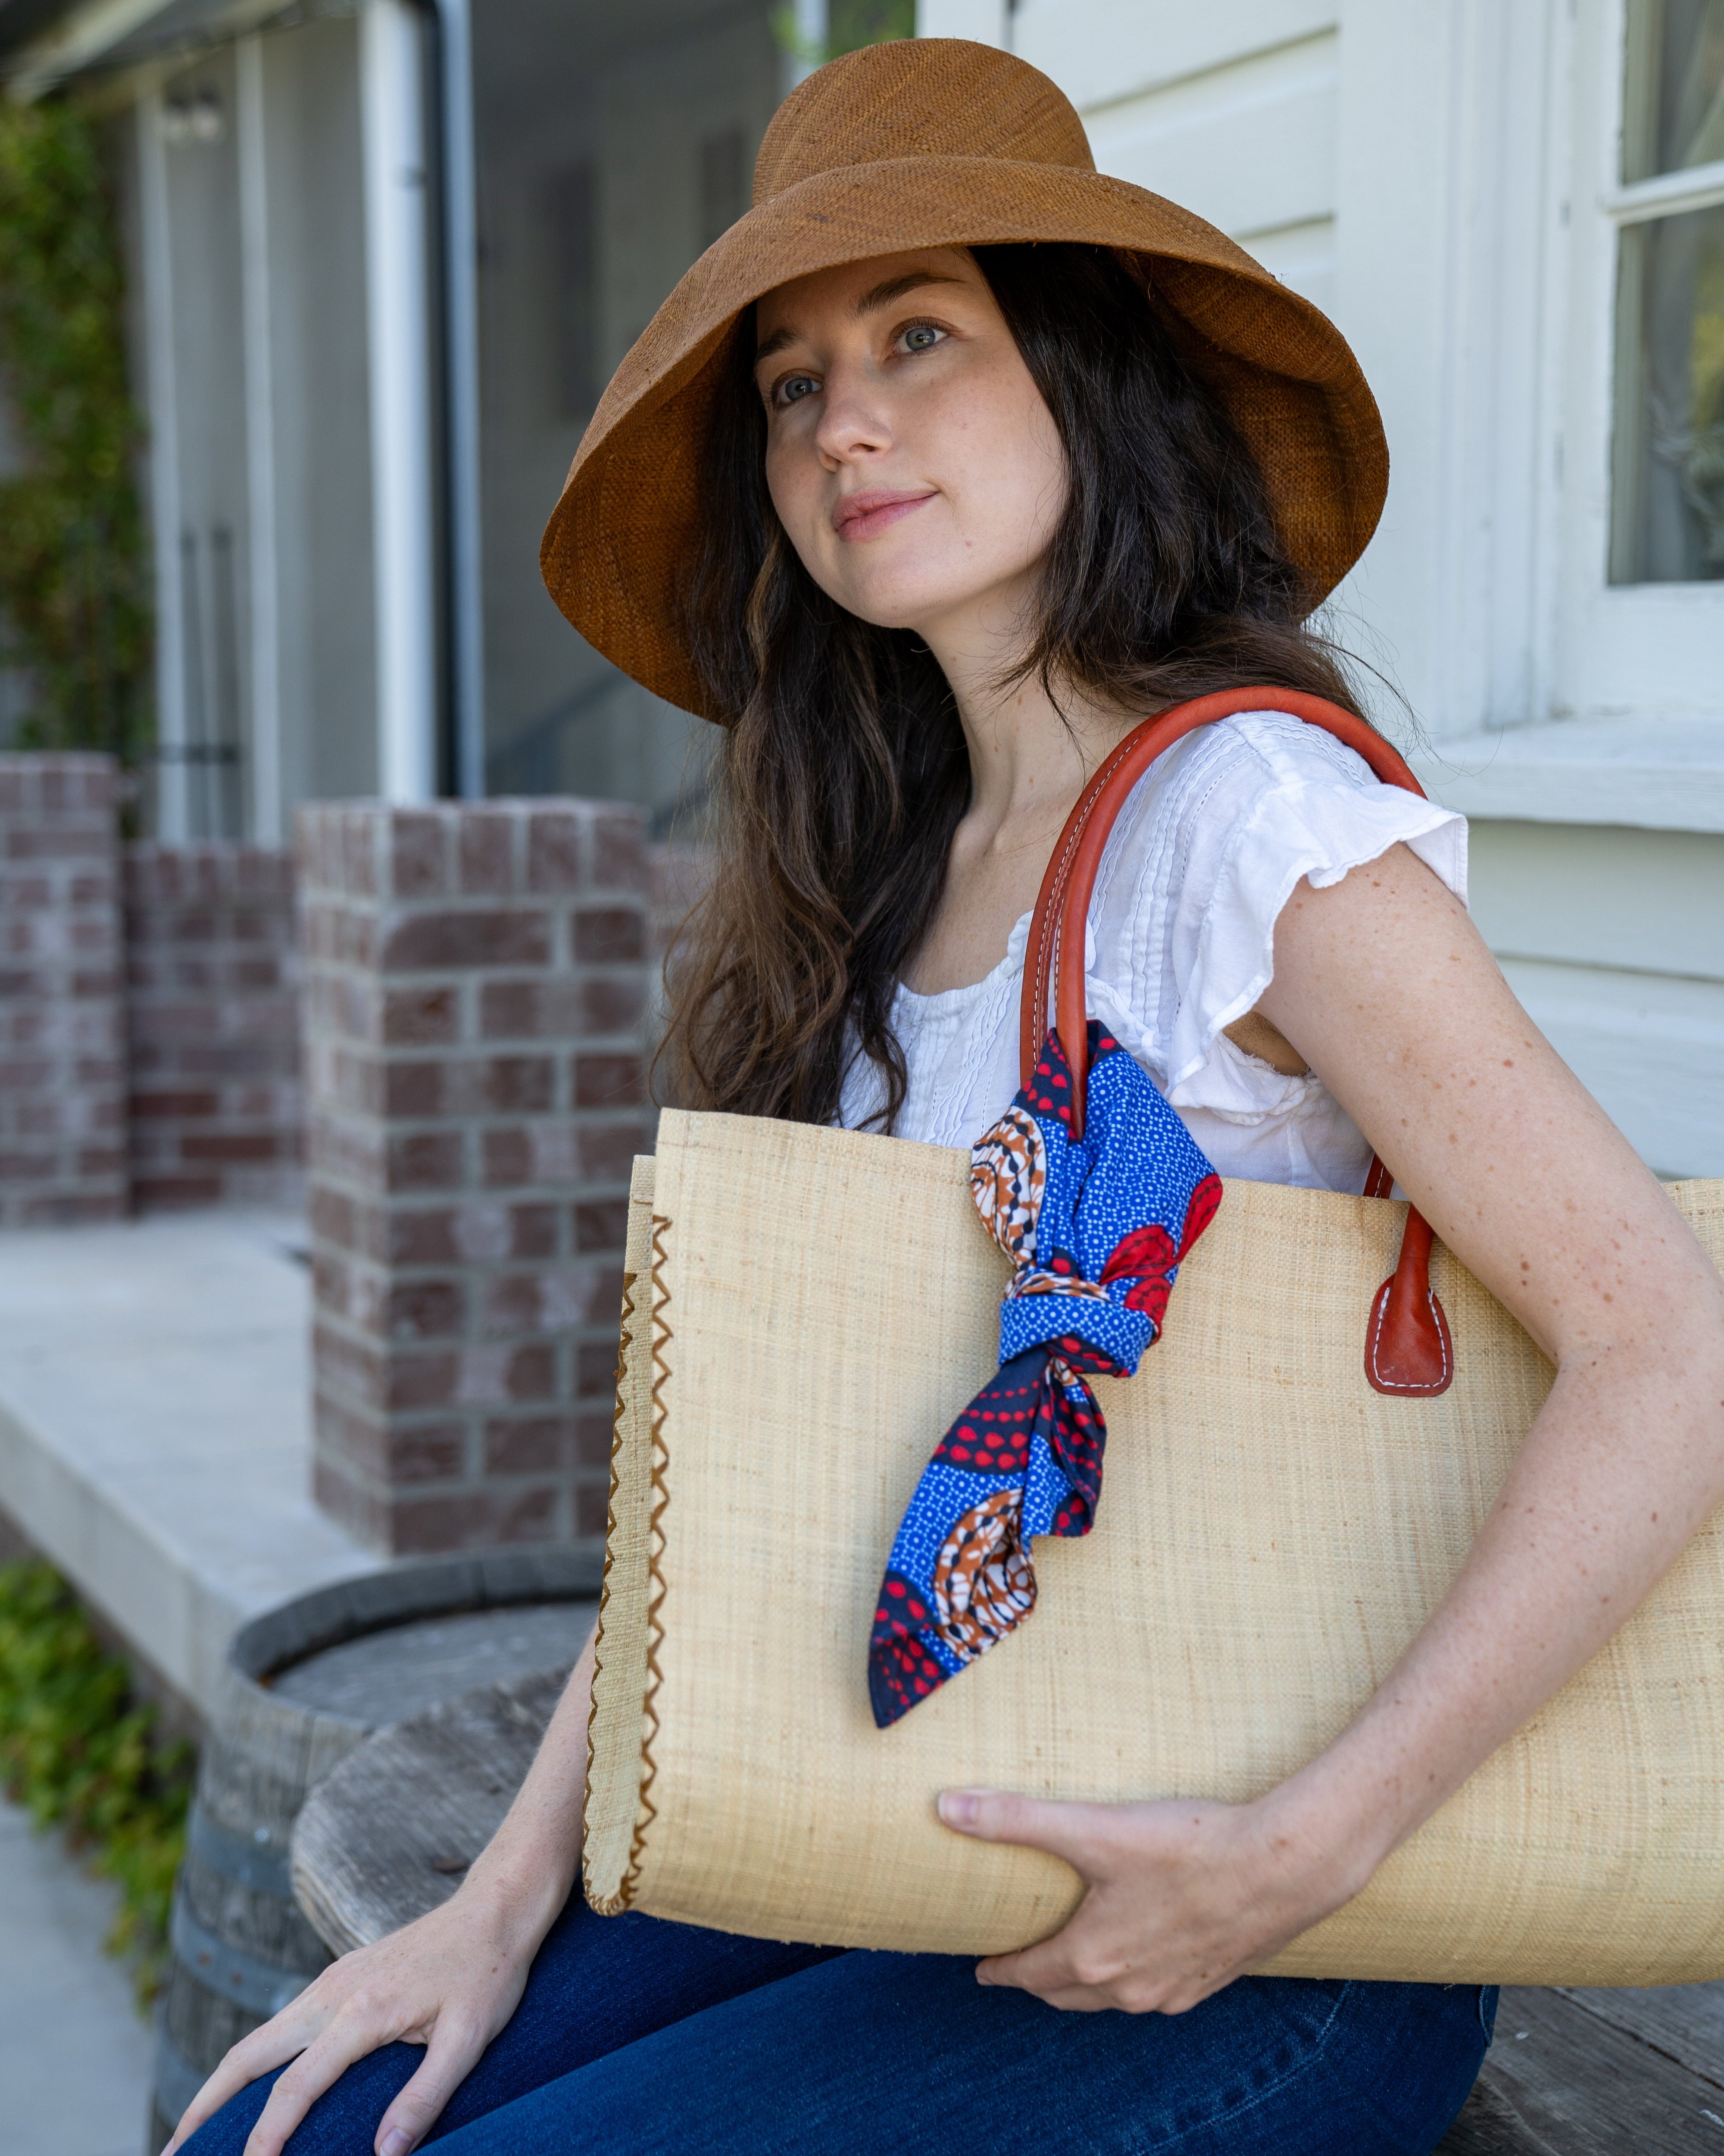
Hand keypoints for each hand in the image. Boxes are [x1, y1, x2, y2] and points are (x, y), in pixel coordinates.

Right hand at [162, 1881, 541, 2155]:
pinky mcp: (340, 1976)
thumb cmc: (489, 1973)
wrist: (496, 1908)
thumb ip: (425, 2097)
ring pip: (259, 2037)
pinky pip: (282, 2024)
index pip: (293, 2089)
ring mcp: (332, 1981)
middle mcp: (333, 1992)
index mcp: (360, 2012)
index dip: (264, 2140)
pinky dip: (253, 2060)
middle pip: (248, 2056)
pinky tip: (252, 2085)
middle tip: (172, 2155)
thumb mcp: (470, 2039)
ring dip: (221, 2083)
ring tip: (194, 2131)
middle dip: (204, 2108)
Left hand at [935, 1786, 1365, 2013]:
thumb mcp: (1094, 1827)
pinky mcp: (1212, 1978)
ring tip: (1073, 1963)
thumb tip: (947, 1809)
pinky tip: (1142, 1959)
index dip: (1002, 1969)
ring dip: (1086, 1985)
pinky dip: (1135, 1982)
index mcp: (1094, 1956)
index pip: (1030, 1974)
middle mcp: (1131, 1986)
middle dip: (1038, 1983)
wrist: (1285, 1866)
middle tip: (1019, 1967)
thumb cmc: (1189, 1845)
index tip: (983, 1967)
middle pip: (1067, 1994)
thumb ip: (1017, 1818)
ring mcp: (1174, 1989)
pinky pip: (1158, 1991)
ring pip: (1114, 1998)